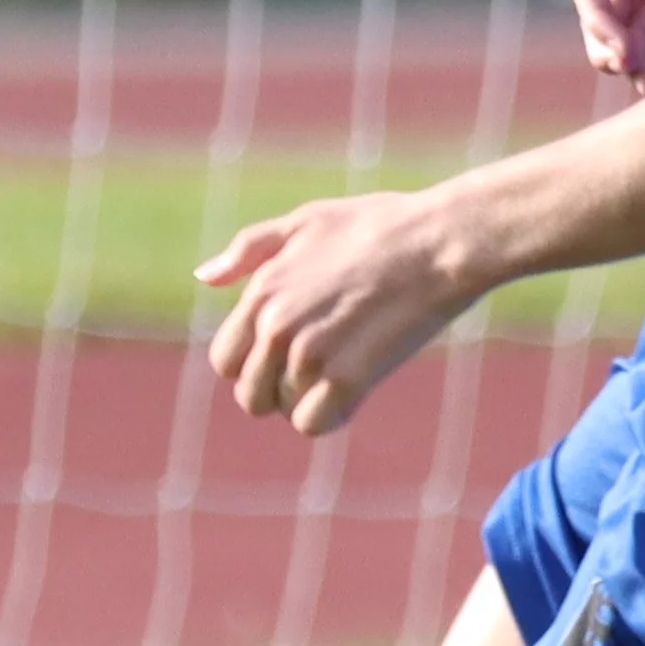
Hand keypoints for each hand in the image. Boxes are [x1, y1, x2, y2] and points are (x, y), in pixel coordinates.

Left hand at [197, 189, 480, 437]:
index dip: (254, 366)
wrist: (440, 241)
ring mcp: (310, 354)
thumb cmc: (381, 225)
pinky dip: (332, 417)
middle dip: (279, 391)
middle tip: (321, 371)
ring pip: (286, 410)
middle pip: (250, 395)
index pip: (225, 360)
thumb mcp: (306, 222)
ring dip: (313, 400)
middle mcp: (276, 327)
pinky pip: (314, 423)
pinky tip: (355, 393)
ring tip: (346, 369)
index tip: (289, 356)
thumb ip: (249, 250)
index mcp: (261, 292)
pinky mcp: (348, 377)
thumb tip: (203, 277)